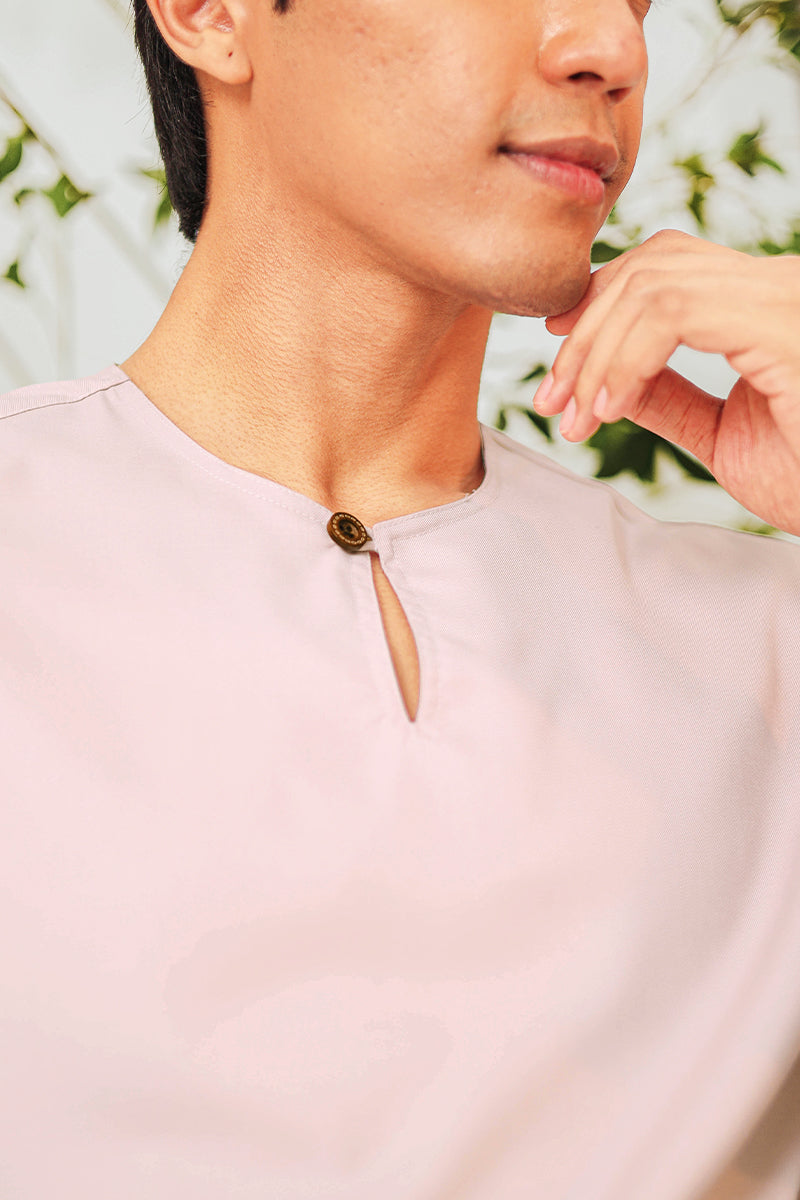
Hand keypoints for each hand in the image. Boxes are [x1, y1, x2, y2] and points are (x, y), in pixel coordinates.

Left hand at [534, 229, 799, 536]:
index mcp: (765, 303)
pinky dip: (624, 358)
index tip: (557, 364)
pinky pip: (673, 311)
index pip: (665, 268)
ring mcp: (783, 295)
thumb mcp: (722, 436)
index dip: (598, 305)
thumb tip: (606, 377)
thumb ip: (668, 398)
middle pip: (649, 266)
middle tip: (552, 402)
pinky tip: (608, 408)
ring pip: (651, 283)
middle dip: (584, 334)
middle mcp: (779, 283)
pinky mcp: (781, 323)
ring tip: (577, 414)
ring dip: (595, 351)